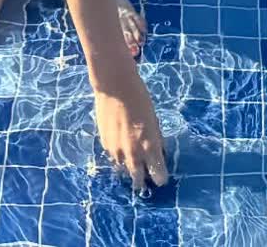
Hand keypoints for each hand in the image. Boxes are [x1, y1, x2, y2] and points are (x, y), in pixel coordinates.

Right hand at [93, 69, 168, 193]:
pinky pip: (114, 157)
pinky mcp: (105, 145)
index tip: (161, 175)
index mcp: (149, 146)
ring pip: (124, 170)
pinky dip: (119, 154)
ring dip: (129, 166)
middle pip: (138, 180)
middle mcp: (133, 153)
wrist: (114, 86)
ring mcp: (117, 151)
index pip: (158, 176)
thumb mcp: (154, 120)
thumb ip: (156, 140)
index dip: (160, 177)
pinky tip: (121, 141)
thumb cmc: (139, 99)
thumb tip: (159, 153)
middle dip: (143, 178)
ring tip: (132, 155)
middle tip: (146, 171)